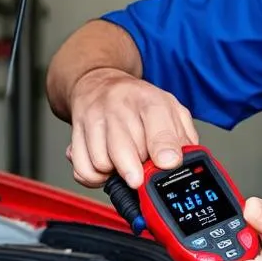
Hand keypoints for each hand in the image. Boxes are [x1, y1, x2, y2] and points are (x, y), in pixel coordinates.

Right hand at [66, 68, 198, 187]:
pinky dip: (95, 177)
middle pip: (125, 151)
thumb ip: (184, 137)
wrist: (98, 83)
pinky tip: (107, 166)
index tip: (167, 164)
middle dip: (139, 170)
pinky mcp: (75, 132)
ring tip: (125, 161)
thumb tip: (186, 162)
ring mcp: (94, 118)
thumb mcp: (171, 110)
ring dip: (116, 172)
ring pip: (102, 163)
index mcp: (150, 101)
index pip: (157, 127)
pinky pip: (83, 169)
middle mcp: (118, 107)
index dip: (162, 150)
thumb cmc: (138, 102)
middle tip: (145, 169)